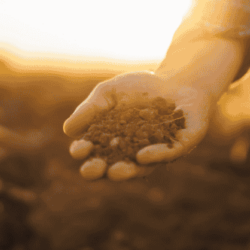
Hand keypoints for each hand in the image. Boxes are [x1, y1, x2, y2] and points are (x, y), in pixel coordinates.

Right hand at [63, 71, 213, 180]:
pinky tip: (143, 155)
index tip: (78, 149)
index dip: (85, 153)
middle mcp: (135, 153)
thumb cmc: (141, 87)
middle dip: (101, 170)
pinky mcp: (182, 145)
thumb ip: (90, 110)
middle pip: (114, 167)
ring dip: (127, 172)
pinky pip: (168, 154)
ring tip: (115, 171)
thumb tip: (68, 130)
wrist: (178, 78)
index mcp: (114, 143)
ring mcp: (158, 152)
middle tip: (91, 169)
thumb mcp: (109, 93)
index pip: (94, 152)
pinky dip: (155, 155)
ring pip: (142, 167)